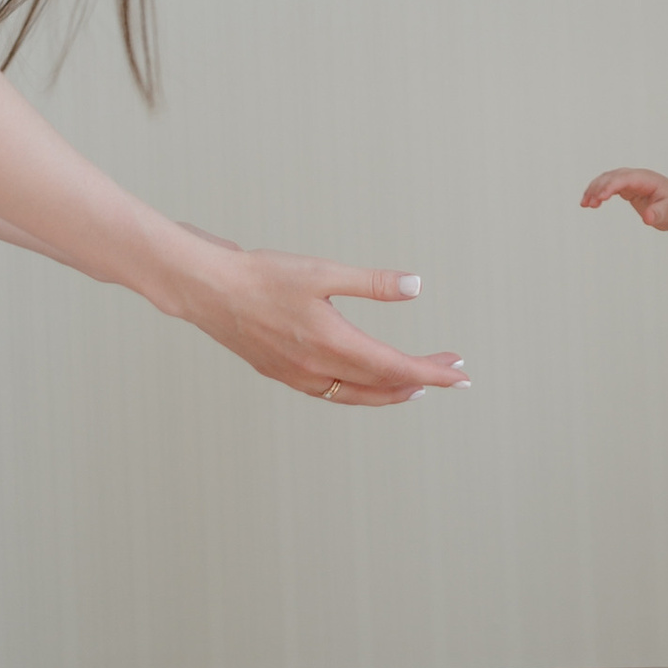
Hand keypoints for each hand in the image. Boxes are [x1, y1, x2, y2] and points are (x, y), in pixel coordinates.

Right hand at [151, 232, 467, 407]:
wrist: (207, 290)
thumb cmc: (262, 275)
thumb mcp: (322, 272)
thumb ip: (371, 282)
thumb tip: (416, 286)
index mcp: (331, 343)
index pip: (395, 367)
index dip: (431, 372)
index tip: (460, 374)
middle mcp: (317, 368)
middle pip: (382, 384)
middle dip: (421, 379)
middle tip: (451, 370)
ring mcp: (299, 376)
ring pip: (357, 395)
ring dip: (392, 390)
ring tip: (417, 383)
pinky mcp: (284, 373)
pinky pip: (333, 392)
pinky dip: (360, 390)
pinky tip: (367, 380)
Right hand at [580, 166, 667, 234]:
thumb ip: (658, 214)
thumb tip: (648, 218)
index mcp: (647, 179)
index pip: (625, 178)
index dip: (611, 185)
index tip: (600, 197)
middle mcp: (637, 176)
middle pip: (613, 176)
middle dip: (599, 187)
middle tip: (589, 204)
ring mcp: (632, 181)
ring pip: (608, 179)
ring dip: (595, 189)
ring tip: (585, 204)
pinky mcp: (628, 188)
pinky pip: (609, 186)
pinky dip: (598, 192)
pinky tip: (590, 203)